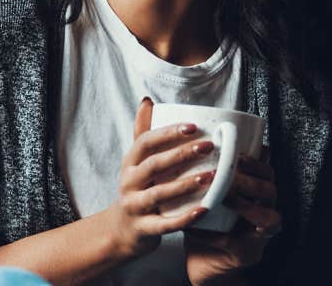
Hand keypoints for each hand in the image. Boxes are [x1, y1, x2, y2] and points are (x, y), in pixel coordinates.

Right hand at [103, 97, 219, 260]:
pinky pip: (165, 225)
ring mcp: (134, 206)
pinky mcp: (143, 229)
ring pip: (159, 194)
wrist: (120, 230)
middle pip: (154, 165)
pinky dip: (184, 219)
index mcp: (129, 162)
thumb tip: (147, 101)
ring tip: (211, 176)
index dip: (168, 133)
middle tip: (209, 146)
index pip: (145, 142)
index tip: (193, 126)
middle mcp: (128, 182)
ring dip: (185, 185)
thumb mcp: (135, 162)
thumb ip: (143, 133)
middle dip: (181, 154)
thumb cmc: (136, 189)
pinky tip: (204, 210)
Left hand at [183, 146, 280, 285]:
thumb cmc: (204, 216)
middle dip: (249, 180)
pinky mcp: (248, 253)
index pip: (267, 170)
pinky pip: (237, 243)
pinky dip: (216, 235)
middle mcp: (265, 209)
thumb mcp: (205, 188)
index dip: (254, 161)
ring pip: (266, 217)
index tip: (235, 153)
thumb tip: (181, 131)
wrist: (202, 256)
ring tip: (221, 197)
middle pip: (270, 190)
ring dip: (244, 205)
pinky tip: (195, 226)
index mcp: (257, 190)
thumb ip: (202, 166)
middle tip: (226, 175)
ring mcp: (260, 234)